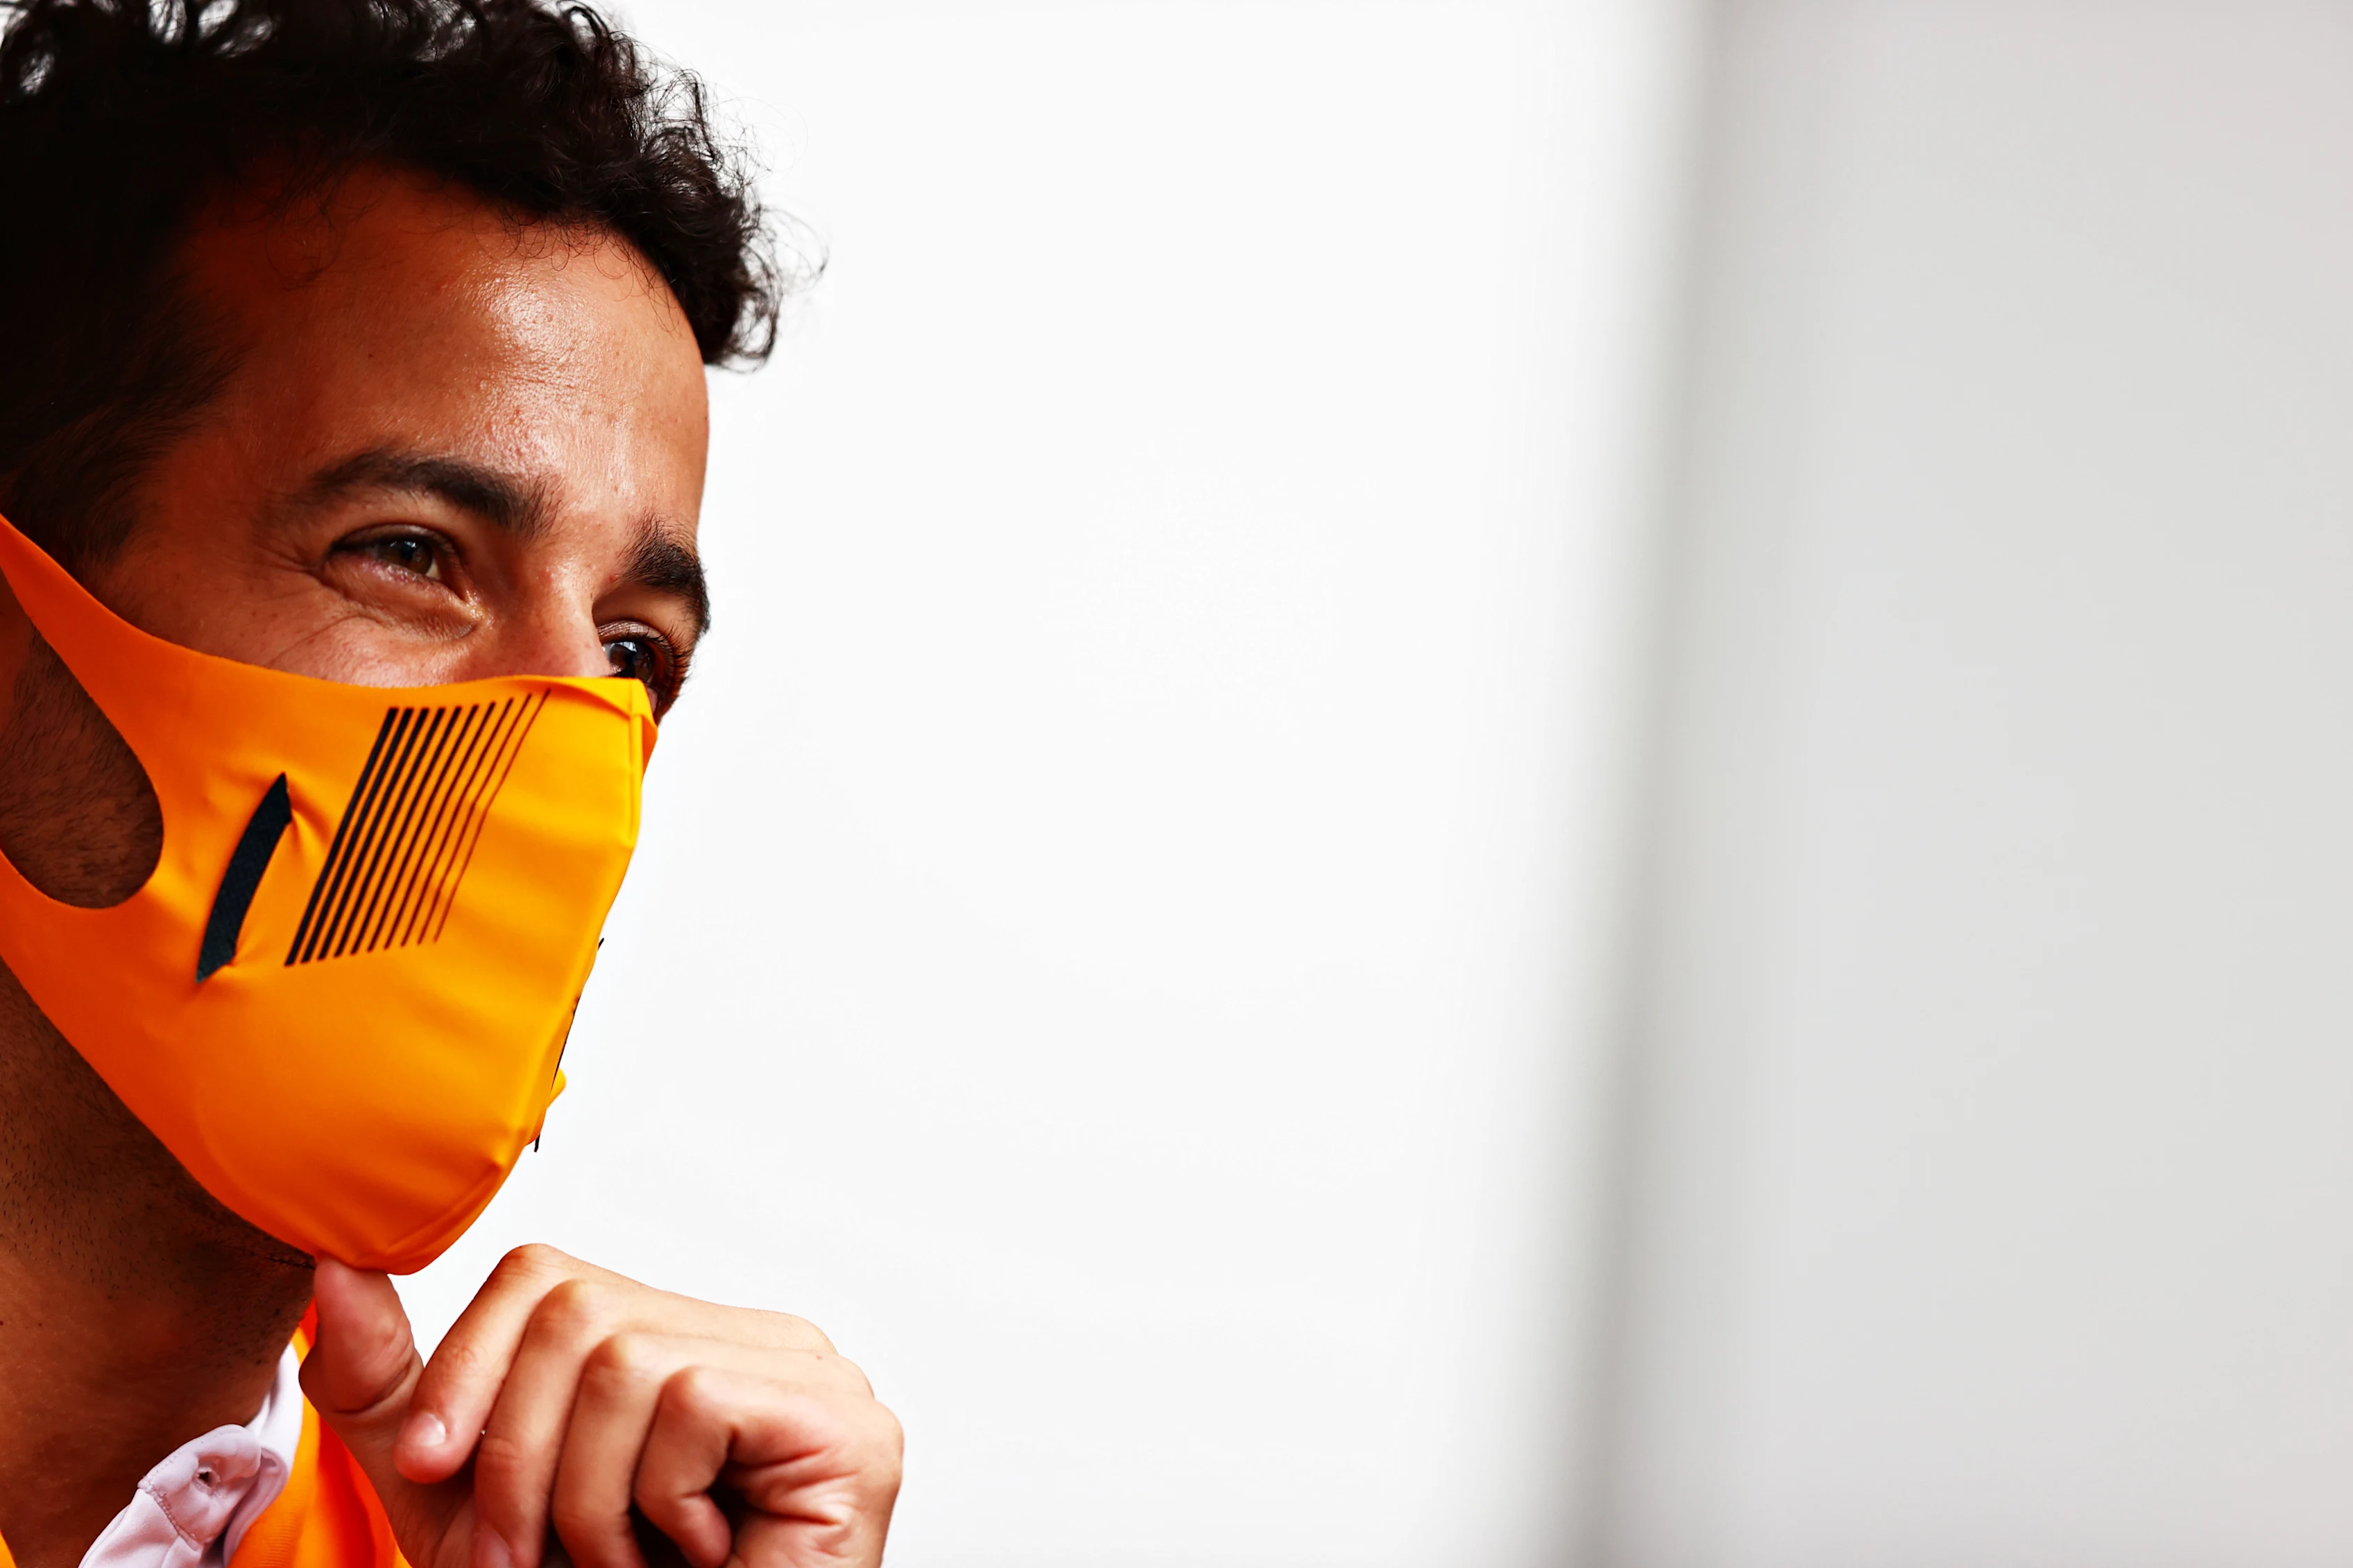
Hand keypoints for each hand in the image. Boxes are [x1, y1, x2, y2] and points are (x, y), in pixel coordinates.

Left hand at [303, 1246, 901, 1567]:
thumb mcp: (461, 1500)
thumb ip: (399, 1391)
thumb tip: (337, 1263)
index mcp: (678, 1339)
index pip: (546, 1273)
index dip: (467, 1368)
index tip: (436, 1474)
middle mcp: (754, 1337)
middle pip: (577, 1310)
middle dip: (518, 1455)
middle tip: (529, 1558)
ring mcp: (812, 1373)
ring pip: (626, 1360)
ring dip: (586, 1499)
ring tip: (619, 1565)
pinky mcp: (844, 1424)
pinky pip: (694, 1401)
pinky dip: (660, 1502)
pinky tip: (696, 1554)